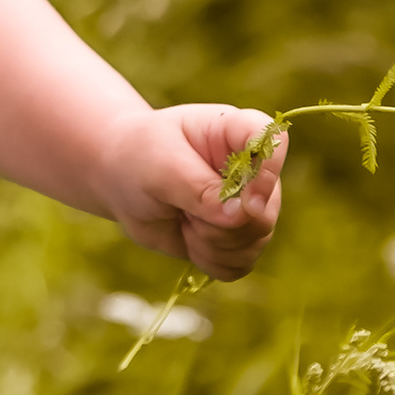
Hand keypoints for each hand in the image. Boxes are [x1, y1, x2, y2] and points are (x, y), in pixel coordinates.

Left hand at [99, 100, 285, 281]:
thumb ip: (199, 189)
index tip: (245, 202)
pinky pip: (239, 263)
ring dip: (212, 243)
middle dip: (222, 224)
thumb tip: (240, 215)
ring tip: (182, 219)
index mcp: (235, 131)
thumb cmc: (139, 156)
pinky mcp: (237, 236)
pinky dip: (210, 260)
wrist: (120, 180)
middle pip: (265, 210)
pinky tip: (188, 238)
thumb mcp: (160, 166)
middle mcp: (251, 168)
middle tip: (183, 209)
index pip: (274, 141)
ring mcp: (248, 204)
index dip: (268, 174)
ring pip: (255, 242)